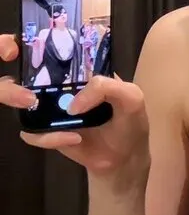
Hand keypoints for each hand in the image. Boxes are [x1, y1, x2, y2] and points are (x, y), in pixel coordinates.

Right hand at [1, 34, 148, 184]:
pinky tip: (74, 139)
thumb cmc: (131, 122)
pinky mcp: (50, 133)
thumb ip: (107, 87)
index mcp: (87, 74)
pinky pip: (34, 133)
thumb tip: (72, 104)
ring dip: (43, 117)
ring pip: (30, 107)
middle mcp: (66, 89)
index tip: (45, 63)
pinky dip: (49, 137)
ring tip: (72, 128)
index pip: (62, 56)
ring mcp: (55, 110)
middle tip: (43, 100)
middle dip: (31, 89)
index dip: (51, 55)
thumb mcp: (132, 97)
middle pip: (37, 80)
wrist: (124, 159)